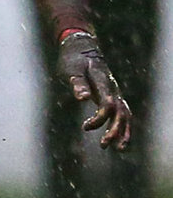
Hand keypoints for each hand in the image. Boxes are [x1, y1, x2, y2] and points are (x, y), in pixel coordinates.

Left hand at [58, 30, 134, 149]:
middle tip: (104, 145)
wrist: (82, 48)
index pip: (107, 104)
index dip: (100, 118)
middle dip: (116, 130)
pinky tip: (118, 140)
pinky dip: (122, 126)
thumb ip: (77, 84)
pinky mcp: (112, 96)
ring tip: (120, 149)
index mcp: (104, 83)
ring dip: (124, 131)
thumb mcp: (71, 70)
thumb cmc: (73, 60)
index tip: (85, 128)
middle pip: (121, 112)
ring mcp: (114, 92)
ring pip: (126, 114)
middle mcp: (113, 89)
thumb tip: (83, 99)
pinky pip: (122, 113)